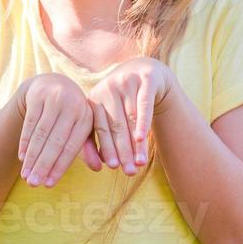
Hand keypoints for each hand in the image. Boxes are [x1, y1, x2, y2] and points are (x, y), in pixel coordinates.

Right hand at [16, 73, 102, 186]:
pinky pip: (30, 123)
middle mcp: (72, 105)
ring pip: (41, 133)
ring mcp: (55, 98)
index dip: (60, 166)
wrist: (53, 83)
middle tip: (33, 184)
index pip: (72, 146)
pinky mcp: (38, 95)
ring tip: (25, 176)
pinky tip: (21, 157)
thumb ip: (88, 148)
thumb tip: (98, 168)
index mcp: (86, 117)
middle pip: (56, 141)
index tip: (49, 185)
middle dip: (44, 165)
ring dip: (32, 157)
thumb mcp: (81, 127)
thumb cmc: (70, 114)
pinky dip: (25, 142)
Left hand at [86, 58, 172, 175]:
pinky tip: (142, 138)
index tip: (113, 167)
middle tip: (129, 172)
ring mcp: (127, 81)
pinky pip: (145, 103)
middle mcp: (108, 87)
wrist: (147, 71)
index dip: (106, 147)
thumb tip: (97, 165)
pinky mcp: (147, 78)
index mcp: (95, 98)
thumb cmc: (125, 101)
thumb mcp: (111, 114)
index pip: (100, 128)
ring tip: (140, 163)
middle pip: (116, 125)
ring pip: (132, 118)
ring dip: (136, 143)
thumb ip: (100, 137)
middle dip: (123, 151)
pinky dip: (143, 122)